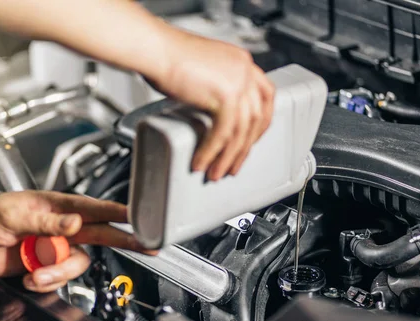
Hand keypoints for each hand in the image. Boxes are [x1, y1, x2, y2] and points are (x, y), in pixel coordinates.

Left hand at [0, 191, 153, 292]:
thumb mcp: (18, 213)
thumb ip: (48, 220)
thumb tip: (74, 223)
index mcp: (61, 208)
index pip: (98, 209)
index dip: (121, 213)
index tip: (141, 217)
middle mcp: (65, 228)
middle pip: (104, 235)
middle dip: (126, 241)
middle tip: (148, 247)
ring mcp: (57, 249)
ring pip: (77, 264)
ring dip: (58, 273)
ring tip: (35, 274)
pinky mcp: (47, 267)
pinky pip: (59, 279)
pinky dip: (45, 282)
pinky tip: (29, 276)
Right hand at [151, 30, 275, 180]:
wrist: (154, 49)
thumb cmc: (165, 56)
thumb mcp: (202, 70)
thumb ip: (214, 88)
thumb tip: (212, 113)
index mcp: (241, 62)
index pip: (265, 96)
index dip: (260, 123)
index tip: (250, 140)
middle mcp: (244, 70)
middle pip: (257, 118)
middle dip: (245, 147)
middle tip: (233, 165)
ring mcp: (238, 82)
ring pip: (241, 130)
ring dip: (228, 156)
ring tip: (216, 171)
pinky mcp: (225, 95)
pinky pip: (223, 133)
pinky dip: (211, 151)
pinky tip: (201, 161)